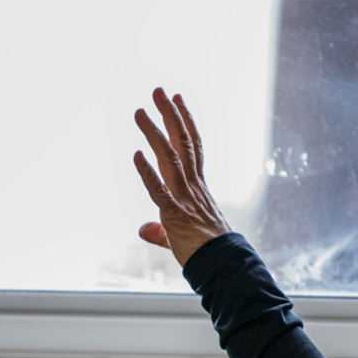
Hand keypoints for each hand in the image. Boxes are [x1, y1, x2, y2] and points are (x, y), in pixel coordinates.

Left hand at [132, 87, 231, 266]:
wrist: (221, 266)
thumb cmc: (205, 250)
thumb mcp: (178, 236)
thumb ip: (159, 230)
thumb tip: (144, 230)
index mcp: (197, 187)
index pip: (193, 146)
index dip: (185, 121)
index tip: (177, 100)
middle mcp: (193, 186)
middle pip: (183, 142)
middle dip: (170, 115)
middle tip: (159, 91)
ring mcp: (185, 197)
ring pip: (170, 157)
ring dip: (154, 133)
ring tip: (140, 112)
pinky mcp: (174, 213)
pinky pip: (159, 189)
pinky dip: (147, 171)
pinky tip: (136, 155)